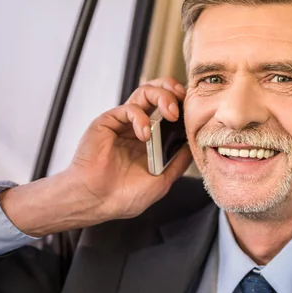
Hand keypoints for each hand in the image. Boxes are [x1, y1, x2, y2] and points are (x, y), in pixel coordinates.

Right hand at [0, 77, 193, 236]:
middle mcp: (137, 127)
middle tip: (181, 102)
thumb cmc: (123, 196)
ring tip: (170, 114)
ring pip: (144, 93)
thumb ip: (178, 162)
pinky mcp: (107, 122)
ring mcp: (122, 123)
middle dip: (172, 90)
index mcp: (151, 139)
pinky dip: (140, 118)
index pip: (168, 109)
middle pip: (157, 93)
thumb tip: (194, 146)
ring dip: (161, 97)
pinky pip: (128, 109)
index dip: (181, 103)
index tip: (193, 108)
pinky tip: (145, 135)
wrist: (96, 202)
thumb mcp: (161, 181)